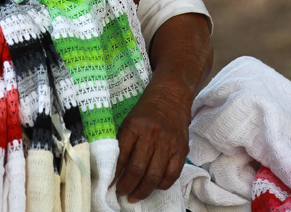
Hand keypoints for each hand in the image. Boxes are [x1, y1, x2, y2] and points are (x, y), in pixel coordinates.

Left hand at [114, 77, 191, 201]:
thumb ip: (124, 142)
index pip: (122, 156)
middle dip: (127, 186)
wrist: (172, 94)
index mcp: (135, 126)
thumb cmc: (147, 109)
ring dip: (143, 190)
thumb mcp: (130, 120)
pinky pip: (173, 174)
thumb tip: (115, 168)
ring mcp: (169, 142)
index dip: (114, 174)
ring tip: (135, 196)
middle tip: (122, 192)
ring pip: (154, 175)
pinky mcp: (182, 148)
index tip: (109, 185)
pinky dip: (162, 185)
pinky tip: (154, 187)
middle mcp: (152, 134)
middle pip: (138, 169)